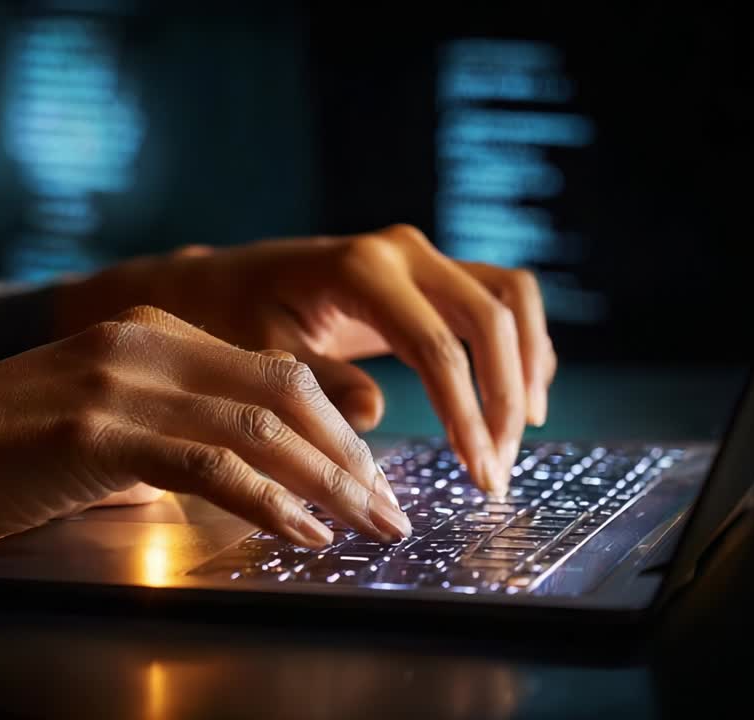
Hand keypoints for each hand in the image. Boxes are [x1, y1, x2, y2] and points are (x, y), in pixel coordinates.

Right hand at [0, 306, 410, 547]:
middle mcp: (148, 344)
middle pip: (285, 392)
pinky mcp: (99, 428)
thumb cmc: (0, 451)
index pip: (276, 372)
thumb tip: (238, 476)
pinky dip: (268, 499)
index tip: (371, 479)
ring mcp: (123, 381)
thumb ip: (170, 437)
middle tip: (391, 510)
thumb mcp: (100, 425)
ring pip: (260, 424)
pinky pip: (210, 462)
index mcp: (156, 335)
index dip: (336, 428)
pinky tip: (302, 530)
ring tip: (370, 526)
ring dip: (328, 482)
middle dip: (350, 457)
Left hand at [58, 225, 556, 493]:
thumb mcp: (261, 355)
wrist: (226, 285)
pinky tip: (514, 401)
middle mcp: (401, 252)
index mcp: (359, 270)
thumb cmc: (235, 320)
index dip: (466, 414)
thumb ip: (316, 382)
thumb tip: (373, 413)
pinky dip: (521, 346)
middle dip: (504, 399)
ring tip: (515, 438)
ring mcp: (423, 256)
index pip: (437, 346)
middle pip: (492, 318)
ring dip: (527, 367)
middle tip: (497, 472)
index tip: (479, 475)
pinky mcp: (433, 273)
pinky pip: (500, 298)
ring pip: (511, 298)